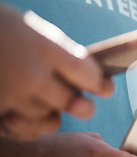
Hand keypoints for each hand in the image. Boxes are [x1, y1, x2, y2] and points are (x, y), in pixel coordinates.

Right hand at [0, 4, 112, 139]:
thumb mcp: (33, 28)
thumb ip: (60, 52)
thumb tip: (88, 74)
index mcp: (46, 48)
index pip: (90, 76)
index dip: (100, 84)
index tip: (104, 86)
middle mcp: (33, 74)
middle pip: (73, 103)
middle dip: (81, 105)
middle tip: (83, 104)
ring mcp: (12, 94)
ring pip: (48, 118)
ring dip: (50, 112)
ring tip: (48, 103)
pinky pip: (25, 127)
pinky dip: (29, 123)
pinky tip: (27, 113)